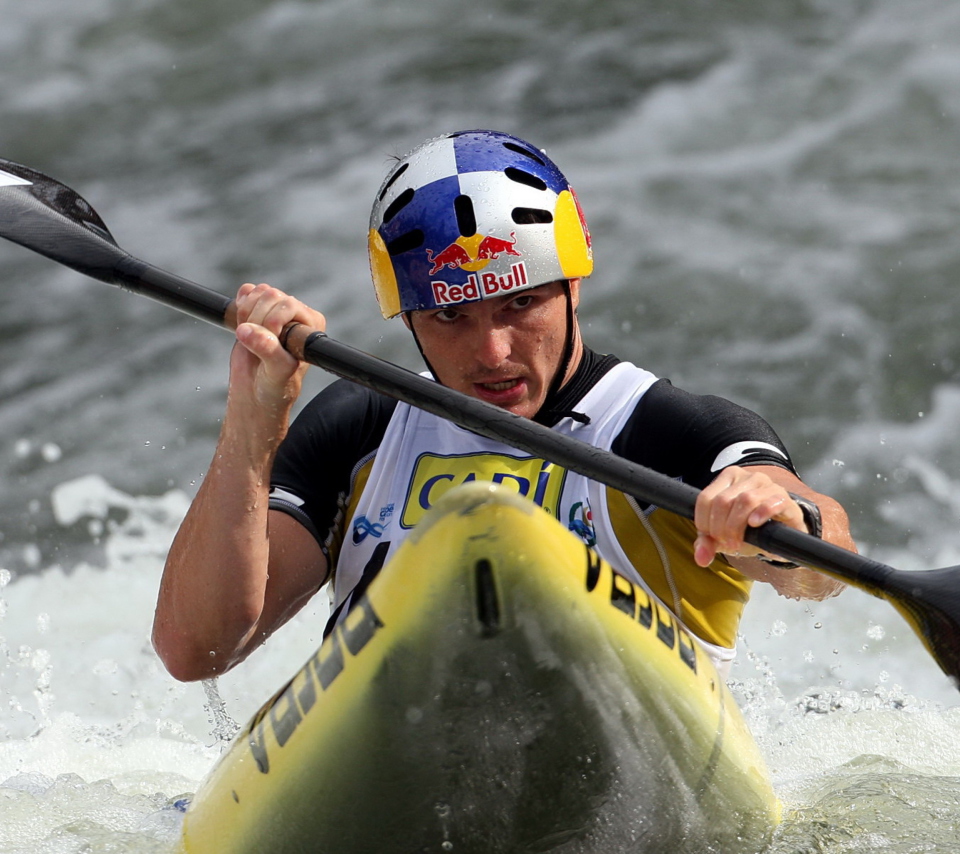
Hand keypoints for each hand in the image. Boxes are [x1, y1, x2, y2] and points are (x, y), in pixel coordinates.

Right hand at [229, 282, 326, 418]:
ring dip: (246, 314)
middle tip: (254, 345)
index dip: (271, 322)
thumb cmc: (275, 386)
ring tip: (249, 339)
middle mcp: (297, 313)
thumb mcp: (276, 372)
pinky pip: (247, 292)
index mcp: (311, 324)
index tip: (266, 346)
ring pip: (258, 292)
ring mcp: (277, 310)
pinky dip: (240, 305)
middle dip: (256, 319)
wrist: (257, 391)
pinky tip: (243, 325)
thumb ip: (268, 350)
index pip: (288, 304)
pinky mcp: (259, 309)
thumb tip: (247, 330)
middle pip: (270, 295)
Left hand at [693, 465, 806, 566]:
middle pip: (722, 501)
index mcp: (727, 478)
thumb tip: (700, 558)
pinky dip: (761, 513)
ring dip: (736, 525)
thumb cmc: (749, 530)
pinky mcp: (783, 497)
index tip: (712, 537)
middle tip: (726, 543)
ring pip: (744, 500)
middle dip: (720, 527)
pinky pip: (770, 502)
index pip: (705, 498)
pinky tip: (754, 524)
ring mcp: (766, 485)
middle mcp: (746, 477)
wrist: (779, 536)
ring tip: (737, 542)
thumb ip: (708, 543)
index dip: (704, 522)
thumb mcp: (724, 536)